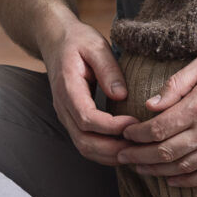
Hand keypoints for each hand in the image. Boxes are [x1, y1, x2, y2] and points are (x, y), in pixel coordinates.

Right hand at [45, 19, 135, 165]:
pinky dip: (105, 152)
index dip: (111, 126)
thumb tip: (122, 95)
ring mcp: (66, 116)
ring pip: (84, 147)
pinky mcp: (72, 120)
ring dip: (110, 155)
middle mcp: (63, 107)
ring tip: (136, 150)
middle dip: (113, 149)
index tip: (135, 123)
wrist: (55, 41)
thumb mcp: (95, 46)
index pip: (86, 118)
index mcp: (67, 87)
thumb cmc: (77, 41)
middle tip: (140, 145)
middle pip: (84, 141)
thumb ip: (108, 69)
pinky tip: (126, 148)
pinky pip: (86, 143)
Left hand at [120, 43, 196, 187]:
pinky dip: (187, 181)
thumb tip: (150, 105)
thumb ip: (176, 85)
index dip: (136, 134)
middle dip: (139, 156)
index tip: (125, 133)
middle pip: (166, 152)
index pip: (158, 128)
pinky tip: (172, 180)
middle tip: (122, 157)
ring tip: (140, 169)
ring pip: (184, 167)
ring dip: (157, 171)